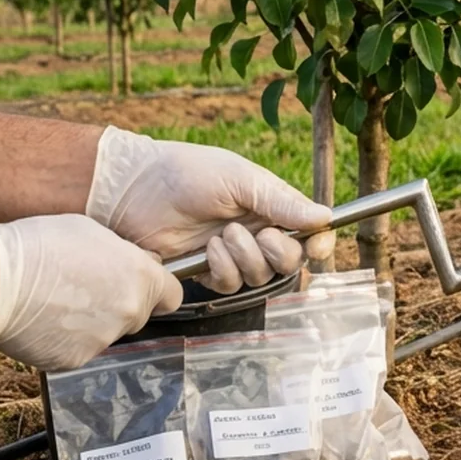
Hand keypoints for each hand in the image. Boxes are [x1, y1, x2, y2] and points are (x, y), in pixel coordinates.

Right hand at [0, 215, 181, 371]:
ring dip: (90, 321)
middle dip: (120, 303)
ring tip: (56, 299)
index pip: (172, 295)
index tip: (140, 282)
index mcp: (140, 279)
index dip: (157, 288)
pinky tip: (43, 318)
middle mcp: (128, 314)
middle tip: (86, 286)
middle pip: (137, 314)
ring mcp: (102, 341)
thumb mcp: (93, 232)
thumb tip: (137, 263)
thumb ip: (124, 254)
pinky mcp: (73, 360)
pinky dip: (65, 337)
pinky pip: (77, 348)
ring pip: (106, 332)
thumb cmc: (40, 246)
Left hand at [85, 127, 331, 294]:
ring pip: (261, 277)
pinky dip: (222, 271)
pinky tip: (207, 251)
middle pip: (290, 261)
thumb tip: (324, 217)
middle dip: (278, 253)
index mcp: (270, 205)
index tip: (317, 247)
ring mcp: (233, 252)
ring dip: (245, 258)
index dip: (319, 243)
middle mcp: (257, 230)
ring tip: (221, 235)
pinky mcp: (208, 270)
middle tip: (259, 234)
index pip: (308, 232)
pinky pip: (230, 286)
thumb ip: (281, 201)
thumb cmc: (188, 173)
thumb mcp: (240, 179)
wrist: (136, 191)